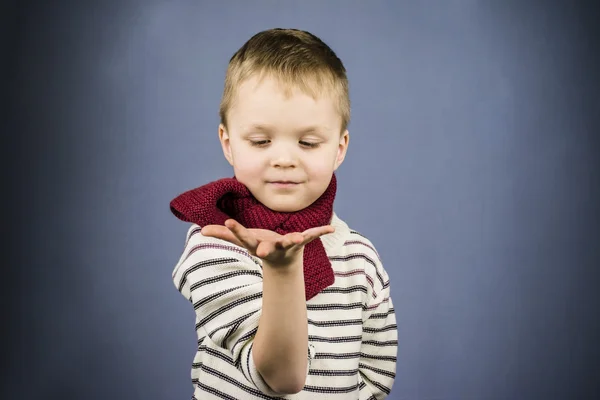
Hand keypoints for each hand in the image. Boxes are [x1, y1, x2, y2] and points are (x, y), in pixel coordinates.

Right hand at [200, 219, 334, 266]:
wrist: (284, 262)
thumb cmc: (261, 245)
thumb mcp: (242, 239)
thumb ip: (224, 234)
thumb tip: (201, 231)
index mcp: (256, 245)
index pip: (244, 237)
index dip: (236, 230)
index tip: (228, 222)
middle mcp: (272, 247)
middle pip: (268, 247)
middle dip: (266, 248)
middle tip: (262, 252)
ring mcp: (288, 245)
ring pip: (291, 242)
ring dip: (295, 240)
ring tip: (299, 237)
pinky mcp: (302, 242)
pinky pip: (312, 236)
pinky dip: (321, 232)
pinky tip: (331, 228)